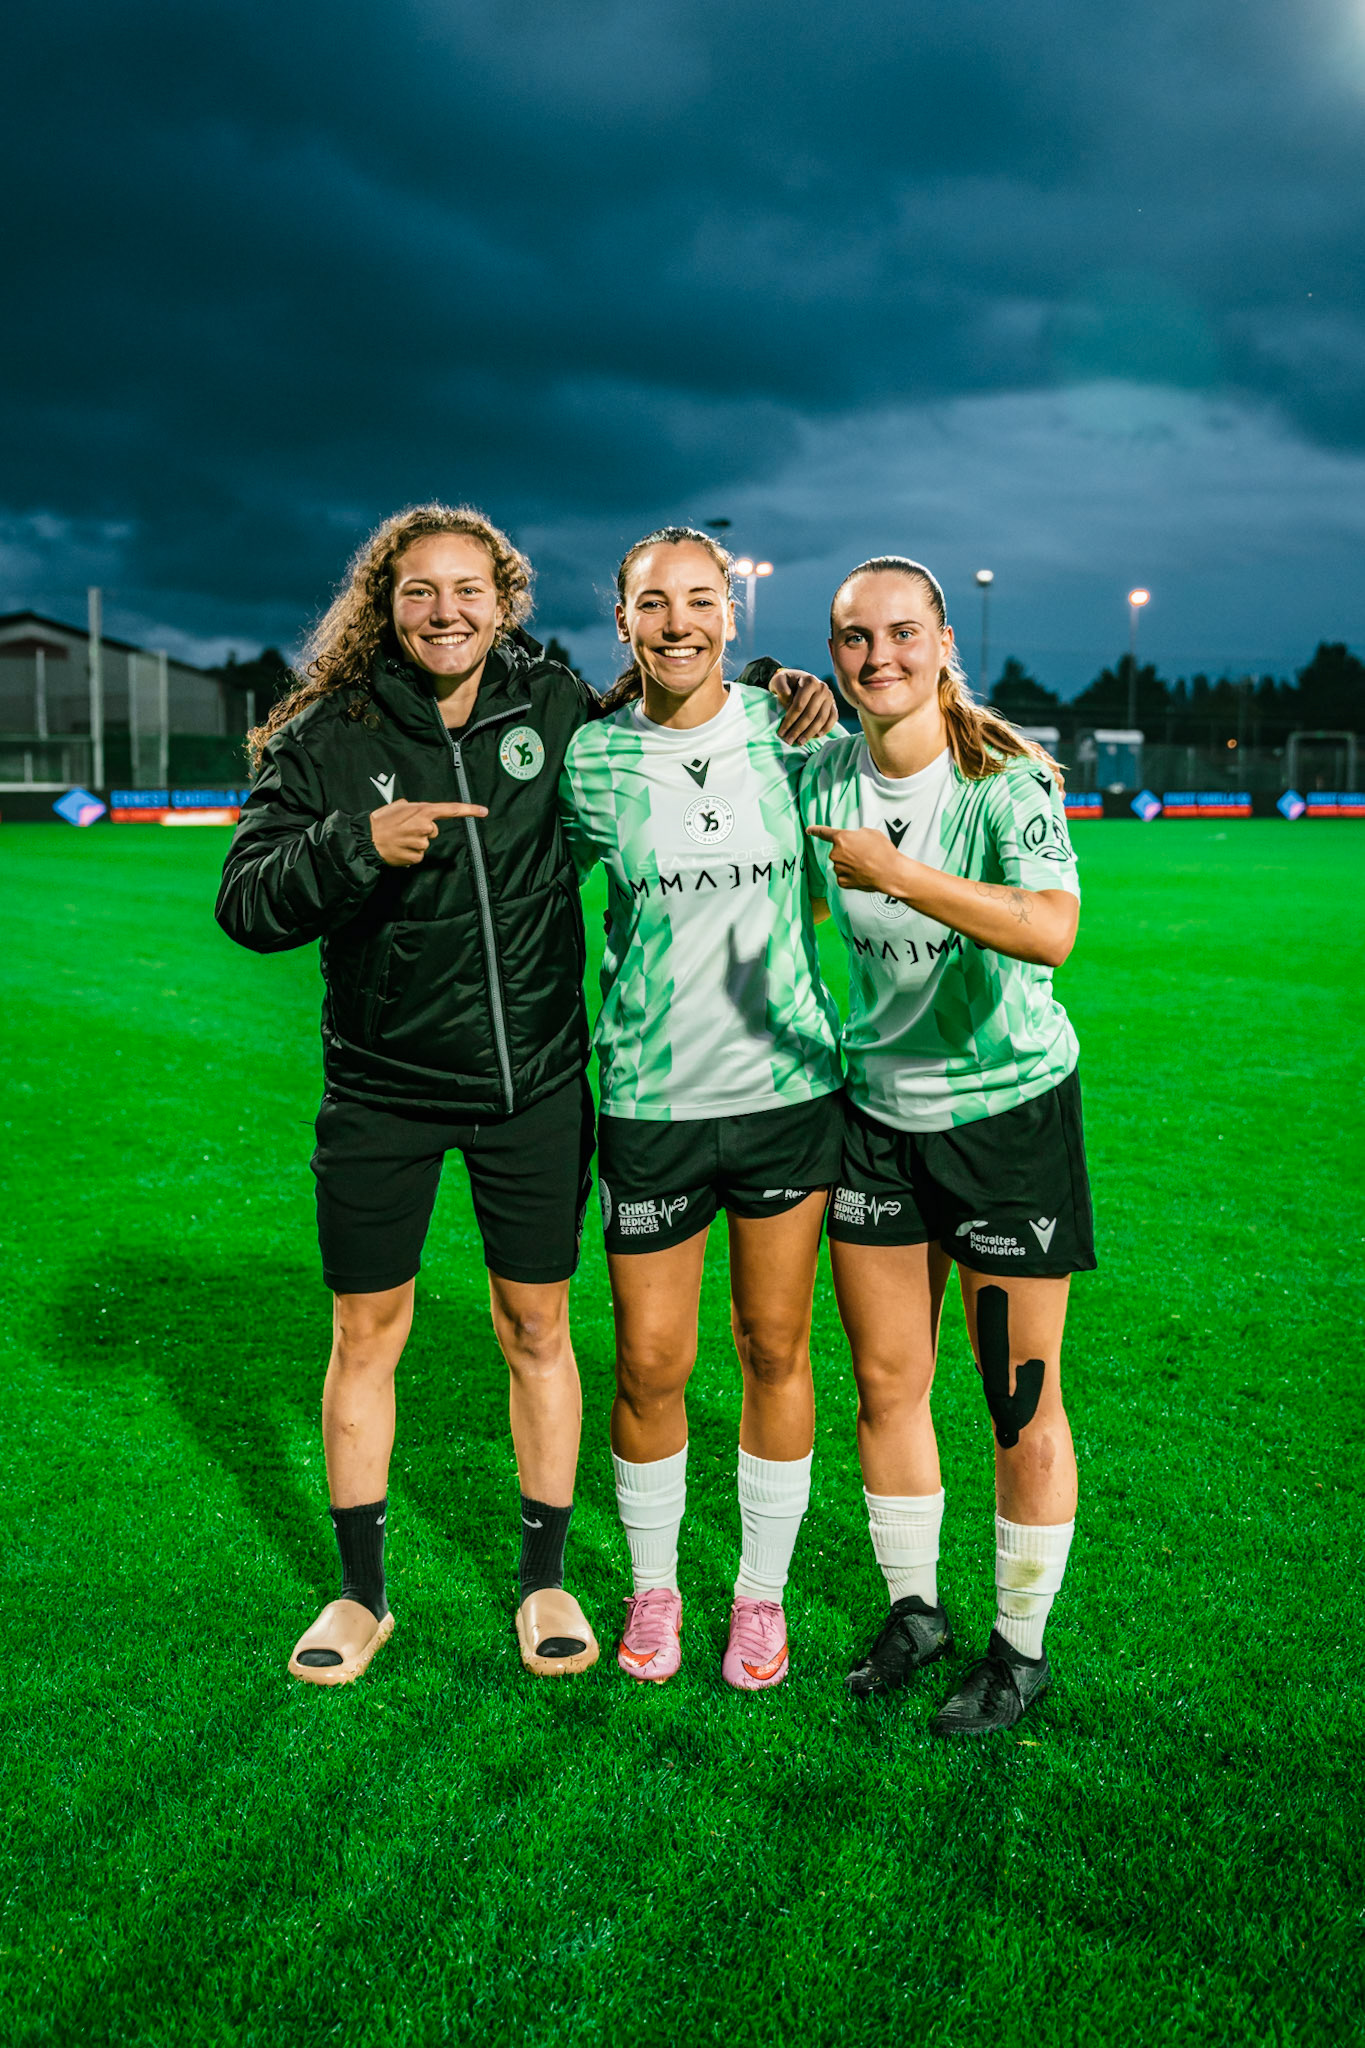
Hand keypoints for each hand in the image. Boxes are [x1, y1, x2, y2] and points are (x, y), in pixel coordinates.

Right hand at [370, 800, 487, 866]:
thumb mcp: (397, 806)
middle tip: (403, 830)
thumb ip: (412, 807)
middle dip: (422, 831)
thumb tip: (418, 811)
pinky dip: (410, 854)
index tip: (484, 811)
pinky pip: (418, 856)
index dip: (468, 810)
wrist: (366, 840)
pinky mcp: (416, 857)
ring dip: (414, 843)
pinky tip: (399, 849)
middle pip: (433, 831)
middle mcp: (424, 826)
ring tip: (398, 839)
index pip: (450, 809)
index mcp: (422, 811)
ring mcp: (421, 843)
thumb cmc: (381, 821)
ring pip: (425, 845)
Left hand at [770, 668, 839, 741]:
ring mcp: (830, 697)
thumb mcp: (779, 681)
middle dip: (798, 729)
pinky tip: (816, 736)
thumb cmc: (786, 682)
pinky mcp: (833, 704)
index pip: (799, 705)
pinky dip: (825, 729)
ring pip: (821, 718)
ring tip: (799, 742)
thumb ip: (781, 687)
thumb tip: (789, 700)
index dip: (790, 720)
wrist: (798, 679)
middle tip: (789, 741)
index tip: (781, 732)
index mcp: (809, 681)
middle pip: (810, 714)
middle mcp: (822, 688)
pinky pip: (833, 719)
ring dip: (810, 733)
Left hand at [806, 824, 915, 895]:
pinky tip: (863, 874)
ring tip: (867, 865)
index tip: (808, 830)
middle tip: (865, 854)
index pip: (824, 833)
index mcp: (841, 838)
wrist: (890, 873)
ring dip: (850, 864)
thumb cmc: (883, 851)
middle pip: (838, 851)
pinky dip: (852, 876)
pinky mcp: (842, 882)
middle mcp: (836, 853)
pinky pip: (844, 876)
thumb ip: (857, 834)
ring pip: (841, 864)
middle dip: (849, 852)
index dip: (815, 830)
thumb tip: (854, 839)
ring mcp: (838, 869)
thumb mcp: (871, 833)